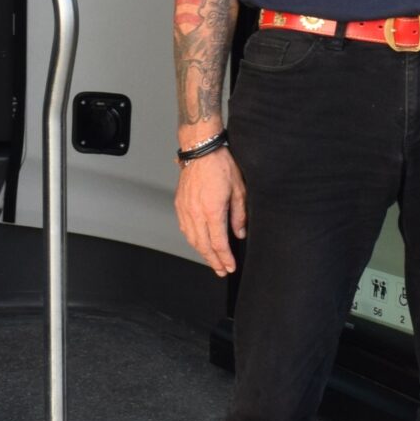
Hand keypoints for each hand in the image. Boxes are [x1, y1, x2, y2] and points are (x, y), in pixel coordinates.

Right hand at [174, 146, 246, 276]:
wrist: (201, 150)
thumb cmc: (221, 165)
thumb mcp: (239, 190)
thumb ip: (239, 215)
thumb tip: (239, 233)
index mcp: (212, 211)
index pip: (218, 243)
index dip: (224, 258)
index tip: (230, 266)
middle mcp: (196, 213)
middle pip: (203, 245)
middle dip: (213, 261)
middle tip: (221, 270)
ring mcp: (185, 209)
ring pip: (192, 239)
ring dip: (202, 252)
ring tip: (211, 261)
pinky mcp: (180, 204)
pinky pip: (185, 228)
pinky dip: (192, 240)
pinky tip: (198, 243)